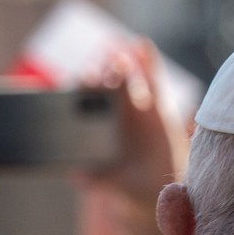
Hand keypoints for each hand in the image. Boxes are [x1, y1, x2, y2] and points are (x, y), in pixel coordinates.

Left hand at [73, 40, 189, 225]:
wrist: (155, 190)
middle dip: (98, 76)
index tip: (79, 85)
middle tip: (97, 75)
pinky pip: (151, 79)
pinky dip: (147, 61)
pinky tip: (141, 44)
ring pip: (125, 78)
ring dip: (119, 65)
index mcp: (96, 127)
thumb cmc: (125, 185)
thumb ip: (95, 180)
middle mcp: (111, 112)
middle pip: (102, 86)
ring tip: (117, 59)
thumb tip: (78, 175)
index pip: (82, 101)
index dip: (79, 89)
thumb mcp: (109, 183)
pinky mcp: (155, 107)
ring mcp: (133, 106)